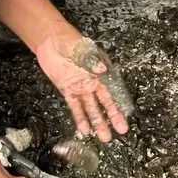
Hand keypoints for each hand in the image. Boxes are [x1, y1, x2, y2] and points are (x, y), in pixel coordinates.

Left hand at [35, 27, 129, 141]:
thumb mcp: (80, 47)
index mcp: (100, 69)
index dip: (119, 101)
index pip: (113, 88)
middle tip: (122, 130)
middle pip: (105, 102)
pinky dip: (80, 119)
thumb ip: (90, 59)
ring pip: (92, 108)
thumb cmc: (68, 40)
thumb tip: (102, 69)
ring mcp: (81, 87)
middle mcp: (93, 81)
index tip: (126, 113)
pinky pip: (76, 107)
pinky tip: (85, 130)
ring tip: (105, 137)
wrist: (50, 40)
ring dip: (98, 122)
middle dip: (113, 116)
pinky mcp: (69, 91)